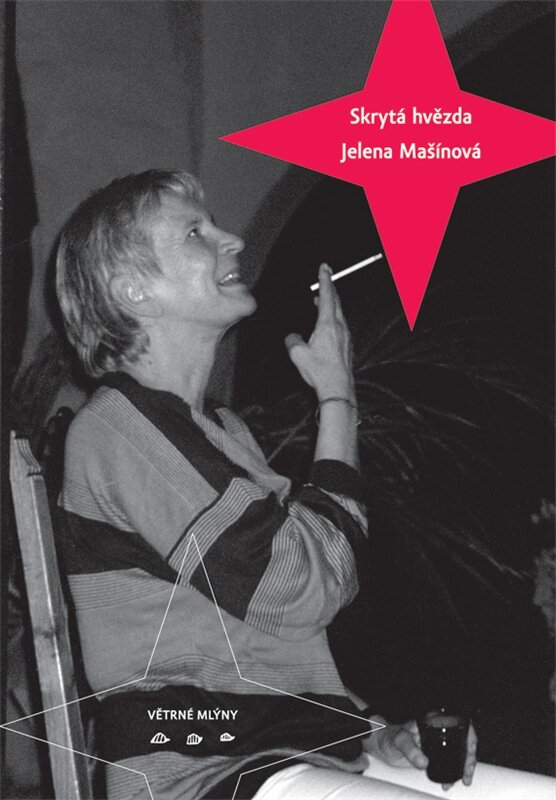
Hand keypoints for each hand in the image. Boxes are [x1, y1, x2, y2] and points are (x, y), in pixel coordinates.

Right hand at [285, 263, 353, 399]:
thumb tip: (292, 337)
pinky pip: (340, 325)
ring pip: (339, 313)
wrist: (337, 388)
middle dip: (329, 287)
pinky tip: (327, 324)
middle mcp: (339, 327)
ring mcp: (345, 336)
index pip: (326, 295)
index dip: (324, 280)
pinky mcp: (347, 345)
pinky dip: (333, 318)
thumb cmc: (321, 372)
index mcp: (327, 325)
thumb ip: (292, 341)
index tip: (324, 268)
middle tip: (325, 277)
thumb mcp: (297, 354)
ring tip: (322, 301)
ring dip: (331, 303)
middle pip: (336, 301)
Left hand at [364, 716, 477, 789]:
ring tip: (463, 780)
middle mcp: (438, 730)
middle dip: (470, 758)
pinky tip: (450, 782)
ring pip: (459, 753)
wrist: (381, 745)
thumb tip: (424, 762)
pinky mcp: (434, 755)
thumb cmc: (388, 736)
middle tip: (466, 774)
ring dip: (464, 767)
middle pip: (463, 741)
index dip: (470, 738)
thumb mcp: (398, 740)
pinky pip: (449, 762)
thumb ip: (410, 749)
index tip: (471, 753)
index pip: (460, 725)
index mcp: (434, 722)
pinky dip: (453, 772)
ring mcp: (437, 743)